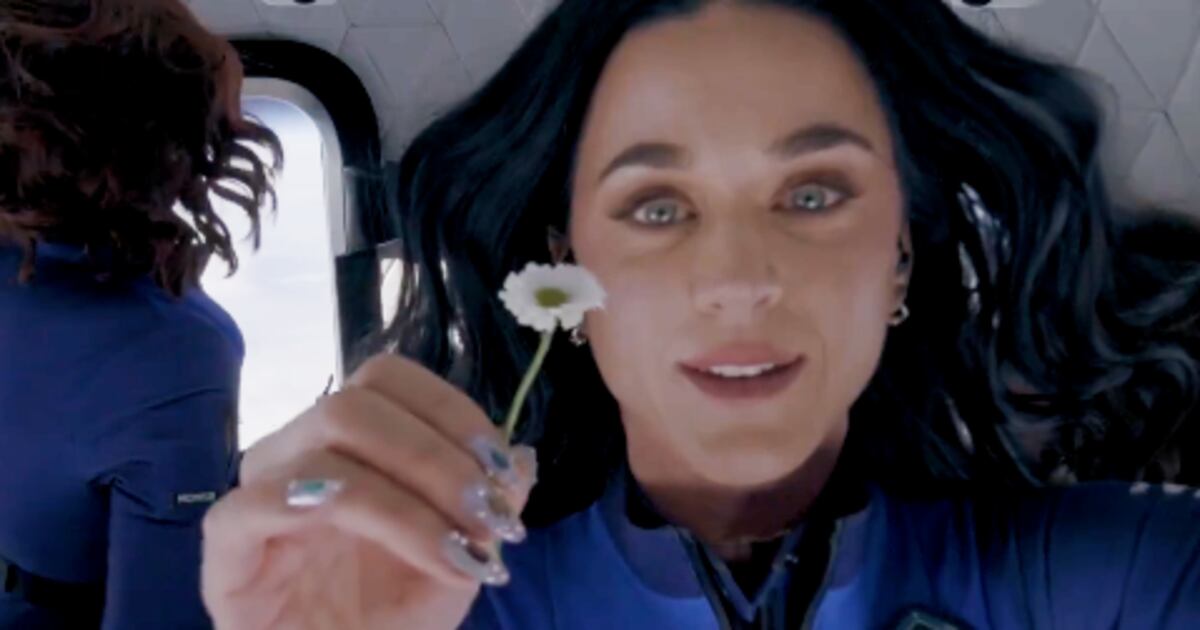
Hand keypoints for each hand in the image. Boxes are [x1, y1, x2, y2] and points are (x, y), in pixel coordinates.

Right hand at [201, 355, 535, 629]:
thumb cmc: (392, 619)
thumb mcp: (461, 557)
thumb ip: (489, 501)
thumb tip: (521, 456)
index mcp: (350, 441)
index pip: (389, 379)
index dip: (451, 411)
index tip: (501, 466)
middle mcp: (298, 450)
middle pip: (358, 399)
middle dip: (438, 455)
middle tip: (489, 514)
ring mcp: (258, 490)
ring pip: (326, 439)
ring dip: (411, 495)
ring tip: (462, 551)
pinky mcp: (227, 541)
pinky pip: (262, 501)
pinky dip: (353, 515)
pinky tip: (407, 553)